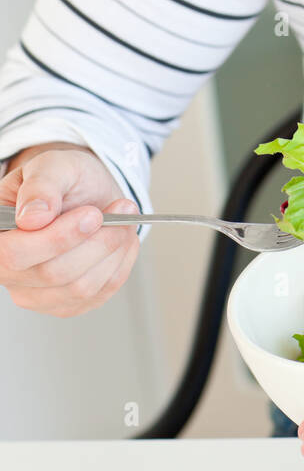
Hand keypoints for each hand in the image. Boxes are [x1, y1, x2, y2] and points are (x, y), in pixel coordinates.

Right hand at [0, 142, 140, 316]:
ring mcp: (36, 295)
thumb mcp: (51, 166)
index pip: (14, 254)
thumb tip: (33, 217)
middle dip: (97, 240)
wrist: (84, 195)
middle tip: (122, 208)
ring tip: (125, 219)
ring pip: (80, 287)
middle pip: (53, 273)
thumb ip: (41, 186)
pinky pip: (100, 293)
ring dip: (113, 250)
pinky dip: (120, 263)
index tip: (93, 215)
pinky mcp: (66, 305)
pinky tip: (122, 240)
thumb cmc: (62, 181)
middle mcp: (9, 273)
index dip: (56, 239)